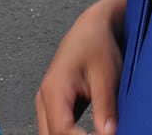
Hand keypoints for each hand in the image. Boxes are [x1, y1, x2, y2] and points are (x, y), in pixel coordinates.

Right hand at [36, 0, 126, 134]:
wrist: (92, 27)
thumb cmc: (97, 44)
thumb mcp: (106, 76)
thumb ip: (105, 107)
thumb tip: (108, 133)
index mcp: (55, 88)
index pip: (61, 130)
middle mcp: (44, 97)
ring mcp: (47, 102)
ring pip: (51, 134)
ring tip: (97, 133)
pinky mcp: (55, 105)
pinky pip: (56, 129)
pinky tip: (88, 134)